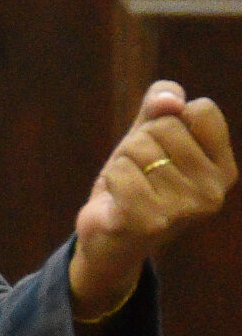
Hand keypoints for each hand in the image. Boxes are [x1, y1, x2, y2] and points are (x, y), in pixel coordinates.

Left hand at [70, 81, 234, 319]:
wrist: (112, 236)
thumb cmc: (137, 179)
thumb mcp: (150, 134)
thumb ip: (160, 106)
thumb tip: (169, 99)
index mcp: (224, 168)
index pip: (203, 110)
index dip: (170, 117)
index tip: (164, 144)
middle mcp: (214, 191)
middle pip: (165, 126)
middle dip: (140, 140)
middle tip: (140, 170)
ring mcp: (185, 209)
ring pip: (138, 147)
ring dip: (123, 161)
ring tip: (130, 185)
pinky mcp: (152, 222)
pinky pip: (120, 171)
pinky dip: (111, 178)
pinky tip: (119, 199)